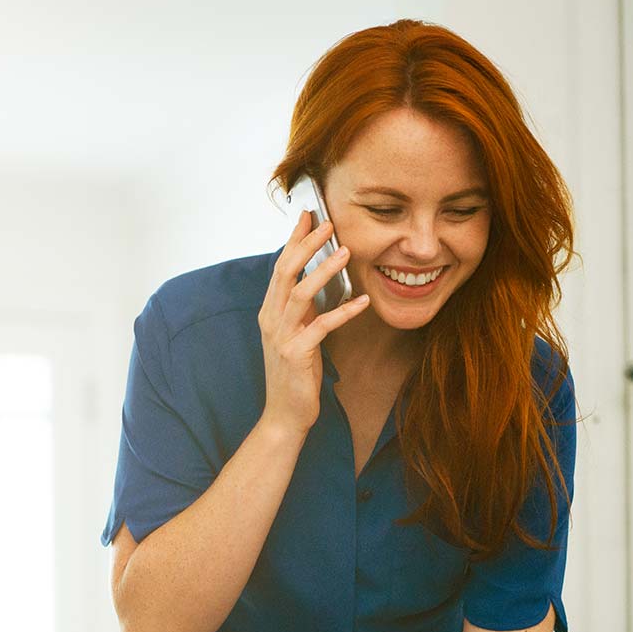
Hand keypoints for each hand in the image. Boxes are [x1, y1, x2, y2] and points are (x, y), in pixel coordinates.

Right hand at [257, 210, 372, 433]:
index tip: (307, 215)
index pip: (280, 267)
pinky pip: (321, 326)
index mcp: (269, 311)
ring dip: (323, 270)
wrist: (284, 415)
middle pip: (285, 272)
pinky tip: (363, 301)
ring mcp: (281, 337)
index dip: (293, 240)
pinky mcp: (296, 354)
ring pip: (300, 293)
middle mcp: (270, 319)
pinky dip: (343, 312)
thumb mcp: (295, 334)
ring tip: (345, 251)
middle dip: (306, 245)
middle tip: (327, 223)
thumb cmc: (293, 375)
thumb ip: (301, 309)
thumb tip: (317, 281)